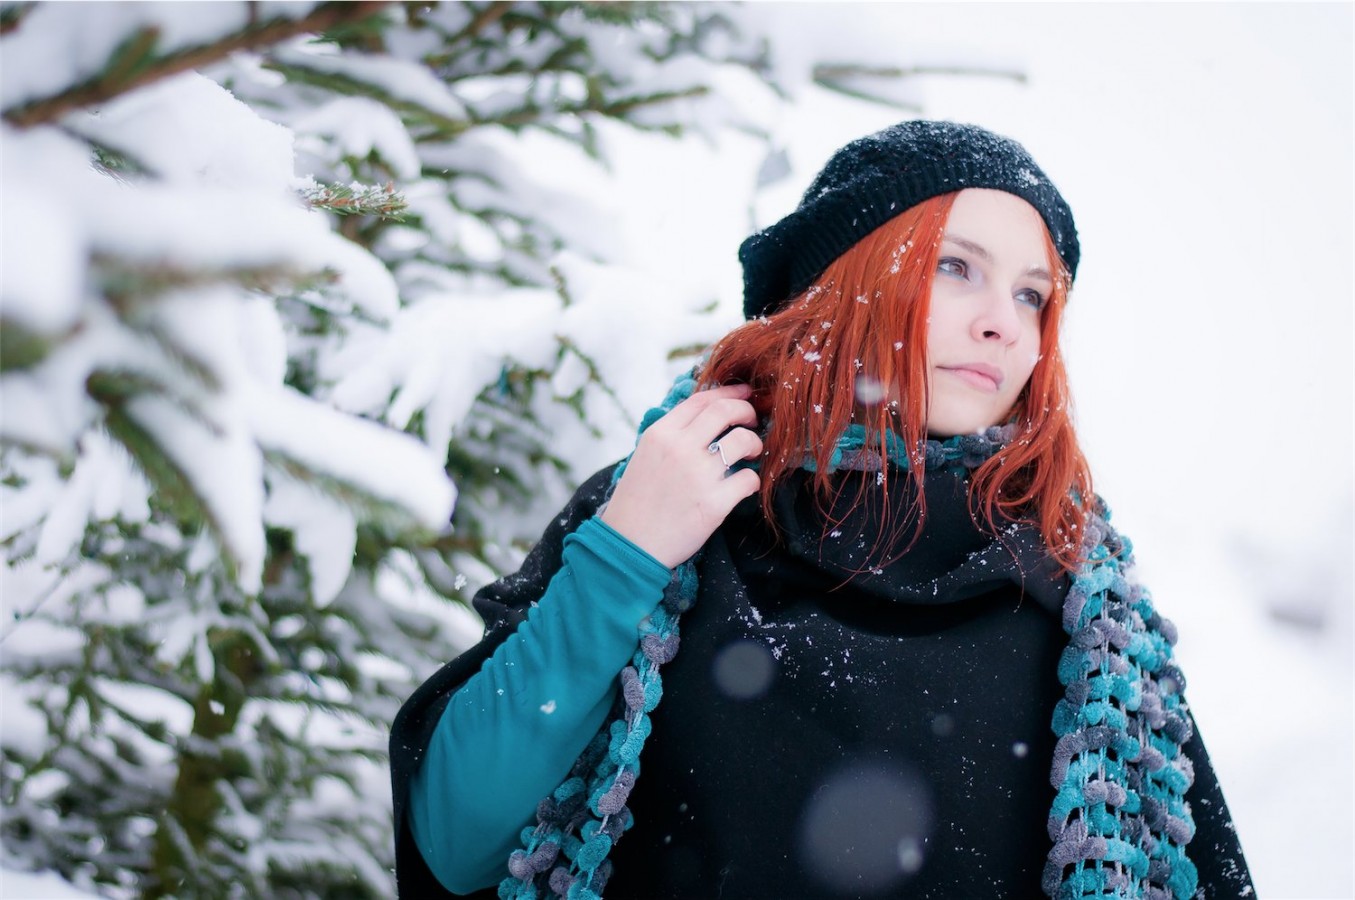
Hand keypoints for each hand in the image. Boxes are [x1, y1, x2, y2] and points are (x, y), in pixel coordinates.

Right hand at [601, 384, 761, 567]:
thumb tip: (709, 416)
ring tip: (752, 453)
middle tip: (753, 420)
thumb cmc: (638, 501)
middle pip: (727, 411)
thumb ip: (673, 435)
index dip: (729, 392)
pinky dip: (752, 480)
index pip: (702, 399)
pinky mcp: (714, 503)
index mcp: (660, 434)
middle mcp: (679, 448)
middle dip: (747, 411)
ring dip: (754, 444)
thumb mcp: (646, 455)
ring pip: (744, 441)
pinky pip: (749, 479)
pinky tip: (744, 486)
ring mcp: (698, 475)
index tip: (744, 394)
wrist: (630, 544)